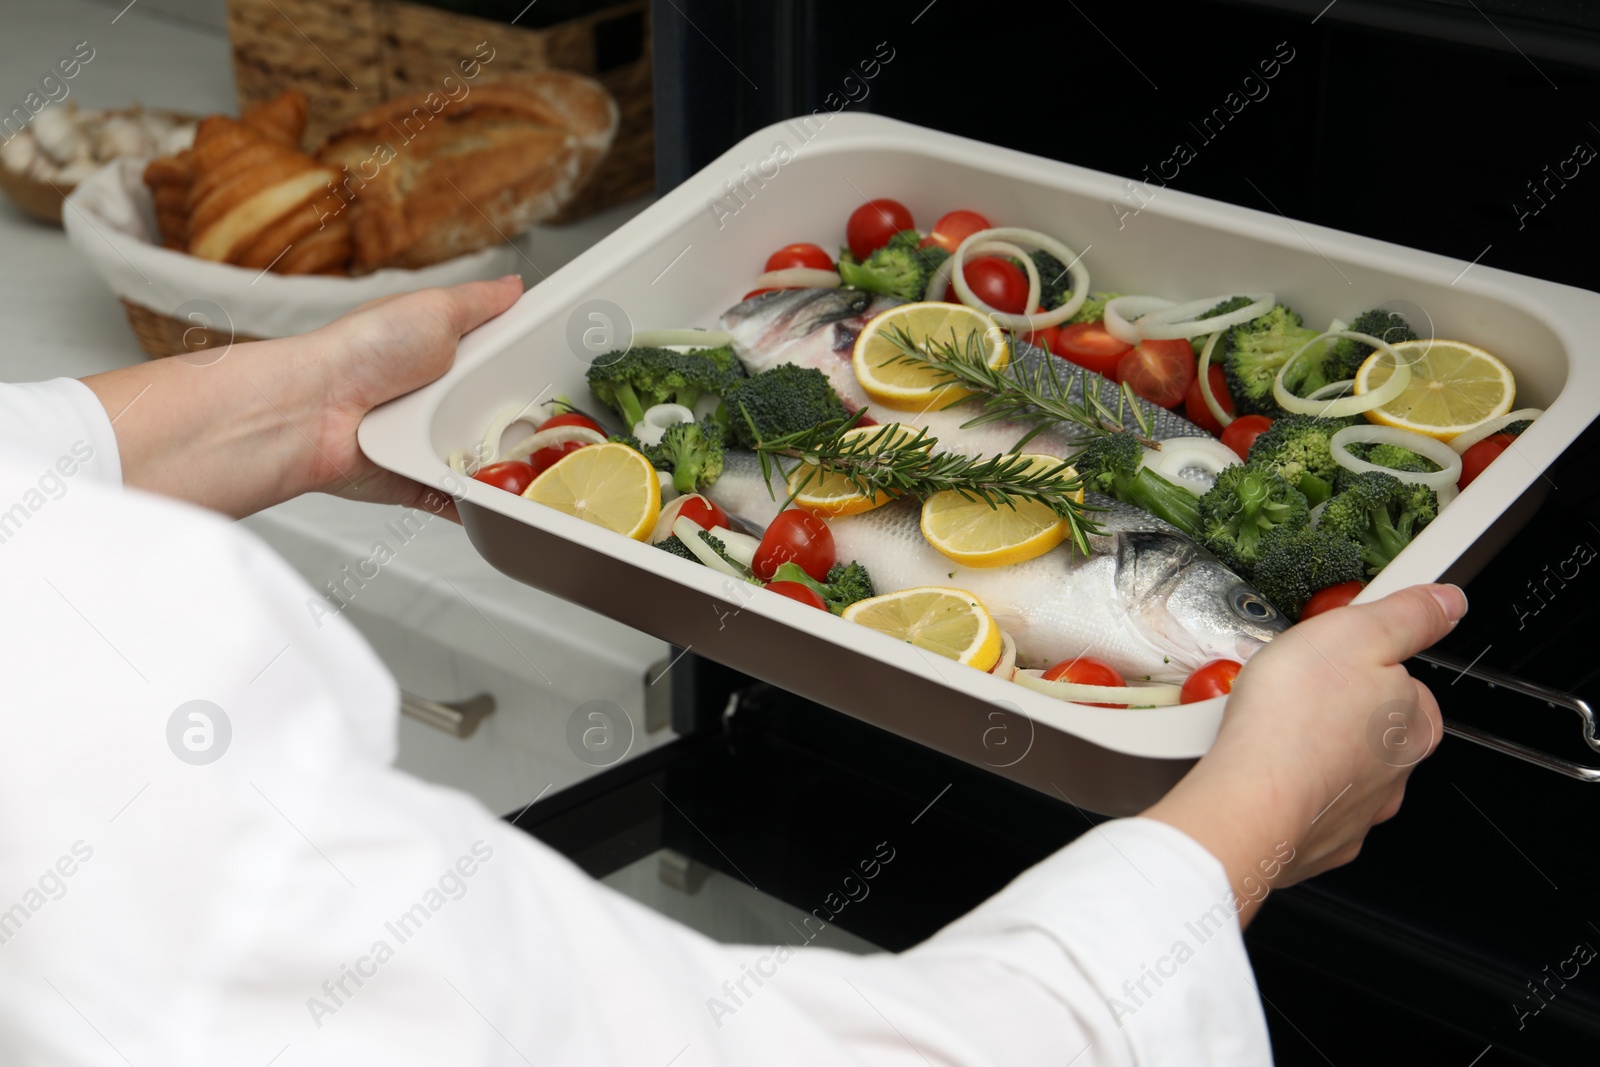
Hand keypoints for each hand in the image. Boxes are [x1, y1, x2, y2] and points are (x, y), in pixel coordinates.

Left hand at [85, 276, 522, 517]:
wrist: (313, 413)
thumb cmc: (361, 352)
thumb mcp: (433, 309)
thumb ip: (479, 301)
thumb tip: (512, 285)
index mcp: (439, 355)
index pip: (496, 362)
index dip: (526, 368)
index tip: (562, 374)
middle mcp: (433, 399)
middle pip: (498, 414)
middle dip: (525, 420)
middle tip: (562, 424)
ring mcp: (425, 442)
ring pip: (485, 459)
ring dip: (507, 464)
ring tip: (540, 465)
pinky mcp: (417, 482)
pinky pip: (460, 499)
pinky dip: (480, 504)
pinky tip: (504, 502)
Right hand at [1145, 583, 1466, 925]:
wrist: (1249, 800)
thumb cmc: (1295, 721)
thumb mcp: (1358, 634)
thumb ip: (1409, 616)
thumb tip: (1449, 602)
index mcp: (1414, 726)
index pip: (1409, 686)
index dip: (1370, 666)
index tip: (1337, 659)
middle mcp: (1394, 778)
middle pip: (1375, 733)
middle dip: (1341, 714)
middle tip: (1295, 694)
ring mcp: (1355, 816)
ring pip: (1341, 775)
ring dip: (1315, 755)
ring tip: (1270, 733)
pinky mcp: (1315, 844)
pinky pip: (1306, 811)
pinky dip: (1289, 794)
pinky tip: (1262, 774)